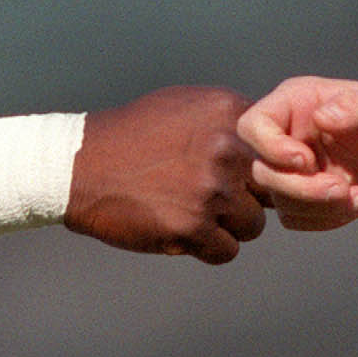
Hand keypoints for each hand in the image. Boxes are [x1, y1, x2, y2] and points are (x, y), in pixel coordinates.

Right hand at [67, 87, 264, 263]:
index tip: (239, 176)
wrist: (79, 165)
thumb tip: (271, 144)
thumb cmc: (132, 136)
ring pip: (253, 225)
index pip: (277, 152)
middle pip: (269, 191)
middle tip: (211, 197)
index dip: (260, 169)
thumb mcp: (184, 106)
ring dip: (228, 227)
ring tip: (193, 213)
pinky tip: (181, 231)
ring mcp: (210, 190)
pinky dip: (207, 248)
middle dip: (246, 198)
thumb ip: (229, 122)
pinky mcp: (192, 227)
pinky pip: (227, 251)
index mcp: (228, 113)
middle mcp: (226, 149)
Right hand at [238, 76, 357, 230]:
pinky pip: (297, 218)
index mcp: (299, 104)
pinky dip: (326, 219)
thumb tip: (321, 116)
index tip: (306, 161)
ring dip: (318, 207)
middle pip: (262, 171)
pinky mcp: (310, 198)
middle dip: (301, 188)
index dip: (269, 147)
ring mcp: (299, 170)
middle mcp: (291, 136)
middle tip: (340, 188)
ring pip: (279, 200)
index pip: (254, 125)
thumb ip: (357, 105)